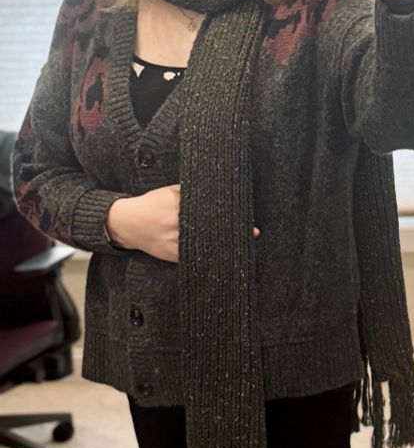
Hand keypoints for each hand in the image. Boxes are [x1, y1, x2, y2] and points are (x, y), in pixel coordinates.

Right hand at [107, 186, 260, 262]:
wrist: (126, 223)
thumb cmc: (150, 204)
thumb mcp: (168, 191)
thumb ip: (189, 190)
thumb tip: (215, 190)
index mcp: (175, 204)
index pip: (206, 208)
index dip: (226, 214)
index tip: (244, 216)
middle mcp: (174, 223)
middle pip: (208, 227)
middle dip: (230, 230)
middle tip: (252, 232)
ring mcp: (172, 241)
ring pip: (202, 244)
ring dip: (222, 245)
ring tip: (243, 245)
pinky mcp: (170, 254)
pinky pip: (192, 257)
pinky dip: (208, 257)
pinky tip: (222, 256)